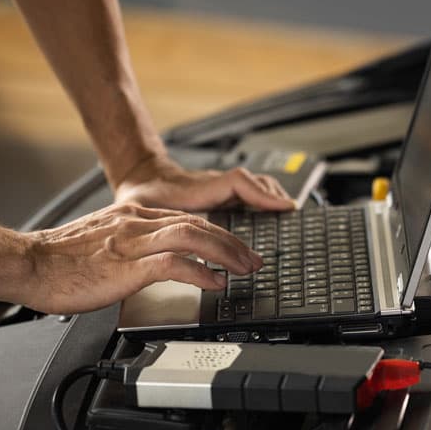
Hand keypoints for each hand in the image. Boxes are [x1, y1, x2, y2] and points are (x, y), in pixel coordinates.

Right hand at [16, 202, 262, 313]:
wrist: (28, 264)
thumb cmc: (60, 260)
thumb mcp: (104, 242)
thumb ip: (132, 244)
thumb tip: (156, 261)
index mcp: (133, 215)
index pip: (187, 219)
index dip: (217, 233)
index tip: (235, 247)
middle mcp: (137, 222)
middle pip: (198, 225)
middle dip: (232, 242)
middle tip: (254, 259)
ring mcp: (133, 242)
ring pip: (193, 237)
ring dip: (226, 253)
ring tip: (245, 269)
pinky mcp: (127, 265)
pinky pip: (174, 264)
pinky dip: (201, 272)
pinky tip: (216, 283)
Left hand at [114, 155, 296, 211]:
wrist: (140, 177)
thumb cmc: (141, 195)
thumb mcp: (146, 210)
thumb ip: (163, 227)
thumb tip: (181, 252)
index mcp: (200, 188)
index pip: (238, 182)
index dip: (262, 195)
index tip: (283, 207)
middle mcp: (216, 184)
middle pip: (256, 182)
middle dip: (275, 199)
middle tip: (289, 216)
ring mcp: (221, 186)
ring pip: (257, 184)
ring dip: (272, 197)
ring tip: (285, 213)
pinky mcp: (223, 191)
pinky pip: (251, 190)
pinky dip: (265, 198)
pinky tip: (270, 213)